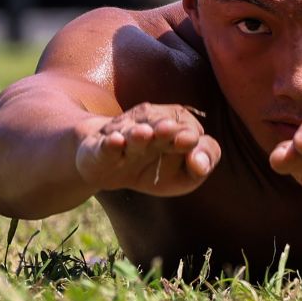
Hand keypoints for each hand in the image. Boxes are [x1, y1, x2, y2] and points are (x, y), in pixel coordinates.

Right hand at [75, 103, 219, 196]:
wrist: (107, 166)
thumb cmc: (153, 169)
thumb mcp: (183, 175)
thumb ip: (201, 168)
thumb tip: (201, 165)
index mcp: (175, 129)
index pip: (189, 129)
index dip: (193, 140)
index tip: (193, 154)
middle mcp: (151, 126)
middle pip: (161, 125)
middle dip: (166, 129)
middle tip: (169, 130)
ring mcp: (124, 135)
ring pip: (134, 133)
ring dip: (139, 133)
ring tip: (145, 133)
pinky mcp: (100, 146)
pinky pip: (106, 144)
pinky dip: (110, 143)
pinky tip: (115, 141)